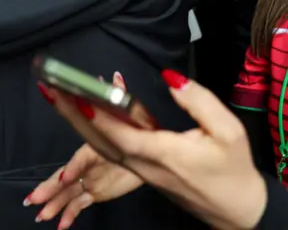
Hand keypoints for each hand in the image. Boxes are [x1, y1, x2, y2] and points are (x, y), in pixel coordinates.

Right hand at [25, 73, 143, 228]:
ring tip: (41, 215)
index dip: (73, 167)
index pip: (80, 156)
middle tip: (33, 198)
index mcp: (95, 145)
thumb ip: (121, 95)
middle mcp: (87, 162)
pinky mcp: (97, 190)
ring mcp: (90, 177)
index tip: (65, 176)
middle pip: (63, 176)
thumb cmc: (139, 130)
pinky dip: (70, 215)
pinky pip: (79, 204)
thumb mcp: (134, 114)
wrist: (150, 150)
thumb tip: (116, 76)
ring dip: (54, 203)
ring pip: (67, 193)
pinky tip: (61, 224)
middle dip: (48, 188)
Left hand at [52, 72, 266, 229]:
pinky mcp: (141, 173)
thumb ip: (198, 101)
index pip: (122, 135)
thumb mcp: (228, 130)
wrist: (237, 209)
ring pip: (101, 148)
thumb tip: (170, 78)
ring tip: (57, 97)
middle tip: (49, 88)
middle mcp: (145, 166)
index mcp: (165, 155)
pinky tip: (82, 116)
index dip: (98, 116)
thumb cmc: (234, 169)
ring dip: (77, 122)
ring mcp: (141, 172)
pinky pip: (110, 152)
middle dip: (72, 115)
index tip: (77, 96)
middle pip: (100, 141)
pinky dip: (92, 132)